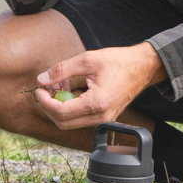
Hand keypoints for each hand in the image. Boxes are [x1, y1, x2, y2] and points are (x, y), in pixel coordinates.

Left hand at [32, 43, 164, 129]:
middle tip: (46, 89)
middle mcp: (101, 117)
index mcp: (96, 103)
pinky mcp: (105, 117)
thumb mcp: (87, 60)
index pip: (61, 112)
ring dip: (60, 106)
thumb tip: (42, 79)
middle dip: (50, 107)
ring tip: (60, 84)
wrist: (143, 67)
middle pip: (63, 123)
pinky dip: (71, 106)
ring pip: (71, 122)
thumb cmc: (119, 62)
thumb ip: (62, 70)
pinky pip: (81, 118)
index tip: (40, 89)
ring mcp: (104, 120)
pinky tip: (71, 88)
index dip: (45, 101)